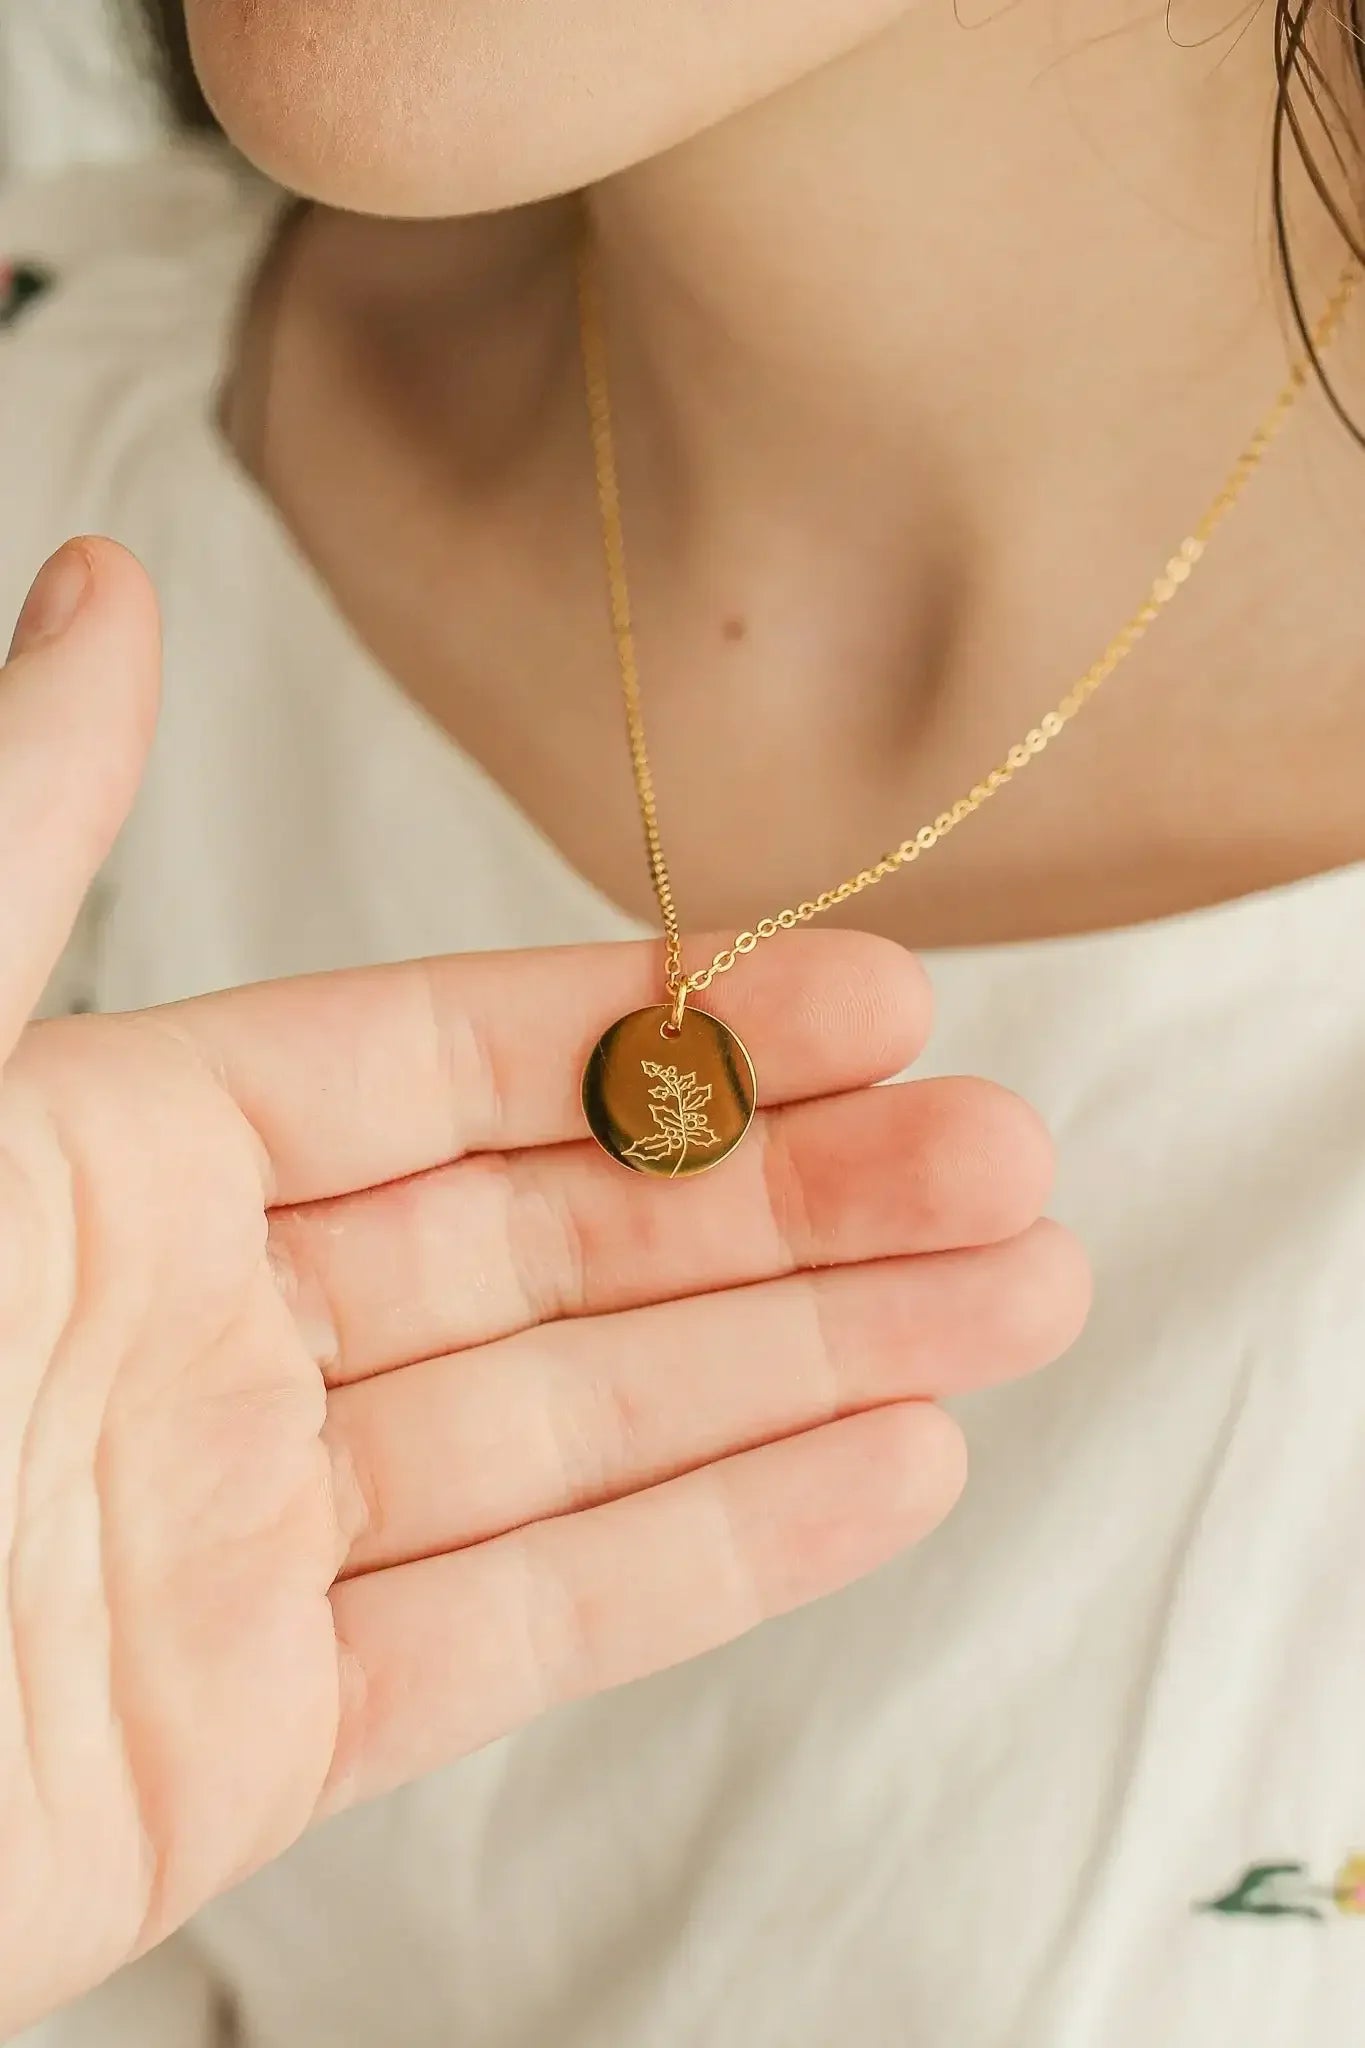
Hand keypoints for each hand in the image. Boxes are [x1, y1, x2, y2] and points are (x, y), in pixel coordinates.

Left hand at [0, 542, 1088, 2032]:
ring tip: (1011, 1294)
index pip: (448, 1068)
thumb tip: (103, 589)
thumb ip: (24, 836)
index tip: (866, 1004)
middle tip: (999, 1158)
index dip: (667, 1036)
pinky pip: (525, 1619)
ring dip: (810, 1359)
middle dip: (797, 1202)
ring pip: (581, 1421)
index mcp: (112, 1161)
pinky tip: (884, 1461)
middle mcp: (196, 1334)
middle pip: (558, 1243)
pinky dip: (716, 1549)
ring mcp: (240, 1535)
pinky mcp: (257, 1732)